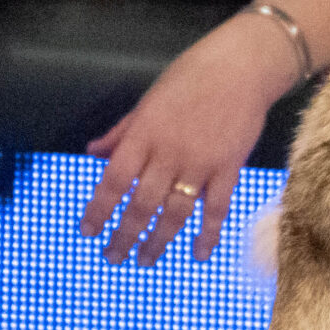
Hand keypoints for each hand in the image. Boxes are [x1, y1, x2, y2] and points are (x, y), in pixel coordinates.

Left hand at [81, 14, 294, 263]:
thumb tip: (93, 152)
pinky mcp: (229, 168)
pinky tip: (198, 254)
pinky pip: (216, 209)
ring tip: (145, 261)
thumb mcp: (148, 101)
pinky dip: (208, 234)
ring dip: (158, 241)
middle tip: (113, 257)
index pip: (113, 180)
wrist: (242, 68)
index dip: (98, 209)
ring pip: (175, 213)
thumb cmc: (191, 78)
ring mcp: (201, 164)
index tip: (87, 231)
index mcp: (144, 134)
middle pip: (142, 205)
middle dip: (124, 236)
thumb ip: (121, 132)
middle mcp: (169, 154)